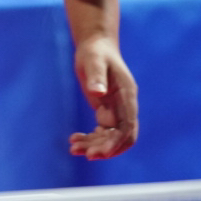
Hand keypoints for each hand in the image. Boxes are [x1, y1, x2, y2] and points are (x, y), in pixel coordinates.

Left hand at [70, 40, 137, 159]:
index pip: (127, 128)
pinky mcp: (107, 112)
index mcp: (127, 96)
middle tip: (82, 153)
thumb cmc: (95, 52)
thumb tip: (98, 92)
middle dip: (104, 149)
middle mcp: (125, 106)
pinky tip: (73, 139)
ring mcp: (117, 111)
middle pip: (120, 138)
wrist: (95, 47)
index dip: (115, 143)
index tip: (98, 153)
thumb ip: (96, 76)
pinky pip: (102, 133)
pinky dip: (90, 139)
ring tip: (73, 148)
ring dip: (94, 146)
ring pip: (110, 138)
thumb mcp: (93, 60)